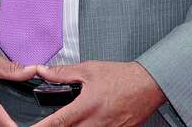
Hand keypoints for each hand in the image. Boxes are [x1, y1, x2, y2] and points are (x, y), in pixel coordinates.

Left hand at [32, 61, 166, 126]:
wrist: (149, 85)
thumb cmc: (122, 77)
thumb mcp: (89, 70)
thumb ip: (63, 73)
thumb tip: (42, 71)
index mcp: (86, 107)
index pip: (56, 123)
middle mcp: (95, 124)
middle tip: (51, 122)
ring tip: (75, 118)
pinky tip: (87, 122)